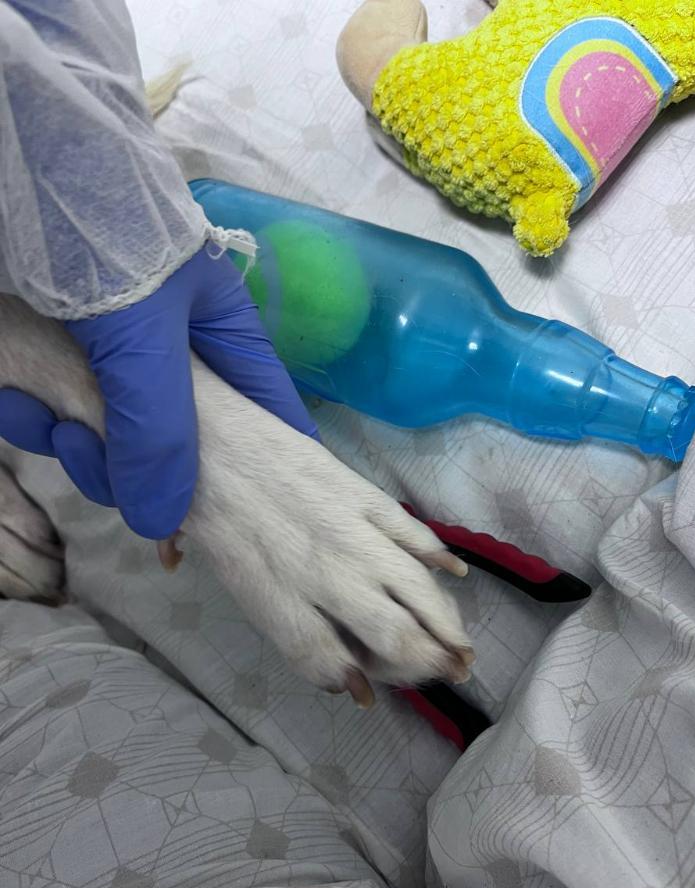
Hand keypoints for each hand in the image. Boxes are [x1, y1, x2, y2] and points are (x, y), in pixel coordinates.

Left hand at [0, 247, 317, 538]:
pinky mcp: (65, 354)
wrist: (18, 146)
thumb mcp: (140, 332)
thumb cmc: (101, 227)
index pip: (266, 420)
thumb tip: (163, 525)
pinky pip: (61, 410)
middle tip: (86, 451)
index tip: (223, 529)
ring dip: (69, 441)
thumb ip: (158, 429)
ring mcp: (118, 355)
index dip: (254, 478)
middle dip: (129, 464)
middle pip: (176, 446)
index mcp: (222, 338)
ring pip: (113, 436)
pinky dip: (34, 416)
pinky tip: (12, 399)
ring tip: (38, 415)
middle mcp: (177, 354)